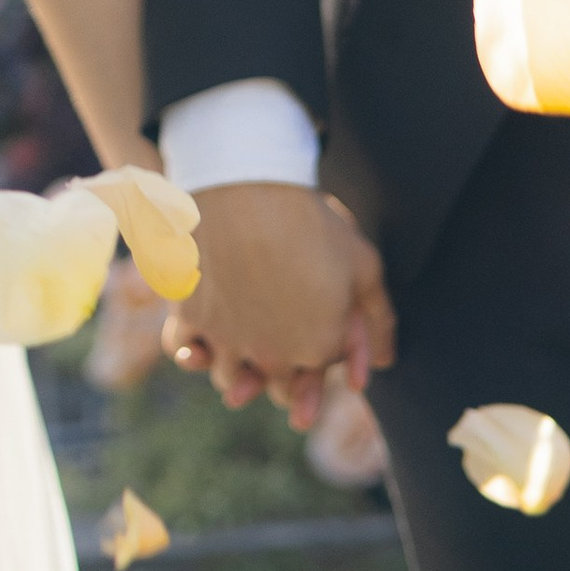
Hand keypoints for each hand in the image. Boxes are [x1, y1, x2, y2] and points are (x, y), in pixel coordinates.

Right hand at [163, 180, 394, 425]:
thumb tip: (386, 361)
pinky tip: (200, 330)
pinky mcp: (190, 318)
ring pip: (228, 378)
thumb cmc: (309, 220)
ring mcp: (227, 341)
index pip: (317, 375)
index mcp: (317, 348)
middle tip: (276, 339)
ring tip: (240, 335)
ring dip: (235, 367)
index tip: (311, 331)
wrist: (245, 183)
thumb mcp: (363, 263)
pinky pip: (183, 350)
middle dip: (280, 373)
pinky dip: (190, 347)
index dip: (316, 355)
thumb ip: (379, 319)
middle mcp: (271, 356)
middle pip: (275, 387)